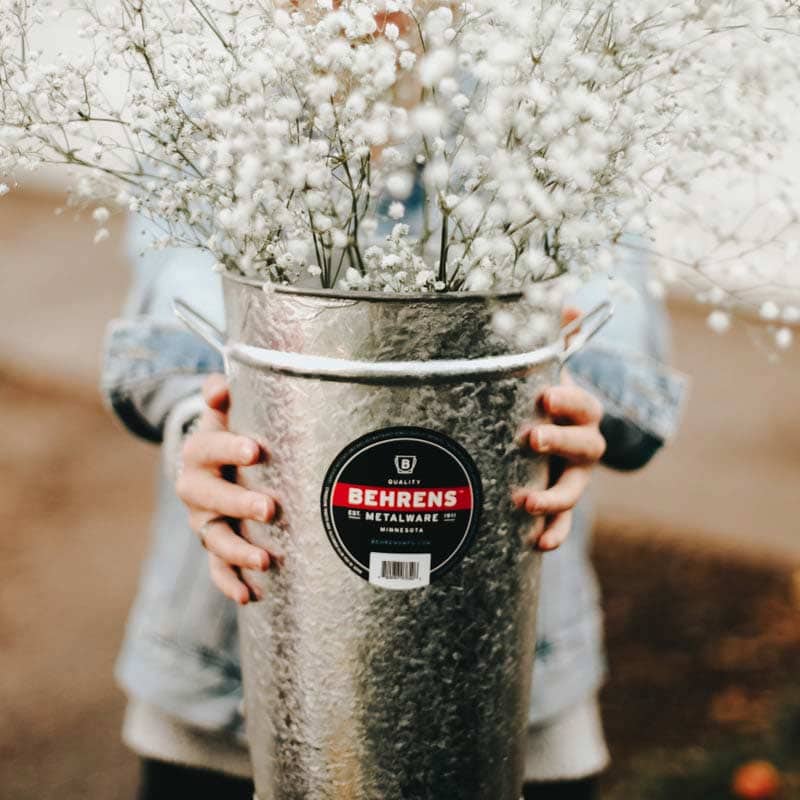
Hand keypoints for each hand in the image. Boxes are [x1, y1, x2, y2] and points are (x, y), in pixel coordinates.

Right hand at [176, 374, 276, 604]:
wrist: (207, 464)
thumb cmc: (227, 433)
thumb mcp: (223, 413)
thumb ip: (223, 398)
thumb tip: (220, 384)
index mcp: (198, 451)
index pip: (210, 447)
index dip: (230, 448)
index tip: (255, 449)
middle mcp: (195, 489)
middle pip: (212, 498)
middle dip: (239, 503)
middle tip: (269, 509)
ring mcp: (204, 521)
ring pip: (216, 539)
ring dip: (238, 552)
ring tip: (265, 561)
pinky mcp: (213, 545)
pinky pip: (216, 568)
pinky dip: (229, 583)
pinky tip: (248, 596)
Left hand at [512, 308, 605, 551]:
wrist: (551, 441)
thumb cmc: (543, 401)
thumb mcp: (550, 370)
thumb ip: (557, 340)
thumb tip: (568, 302)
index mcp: (580, 413)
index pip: (584, 405)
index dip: (568, 401)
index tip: (545, 395)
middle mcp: (582, 447)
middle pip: (584, 447)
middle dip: (559, 443)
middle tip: (531, 438)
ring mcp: (573, 479)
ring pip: (574, 491)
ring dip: (554, 499)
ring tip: (526, 502)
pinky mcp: (558, 505)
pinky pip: (562, 524)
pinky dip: (554, 534)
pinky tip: (537, 544)